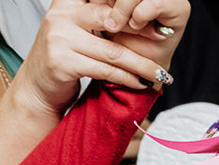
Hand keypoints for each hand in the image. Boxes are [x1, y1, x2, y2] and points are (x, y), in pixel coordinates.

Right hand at [9, 0, 182, 115]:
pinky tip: (140, 83)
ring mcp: (59, 39)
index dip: (130, 7)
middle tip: (164, 38)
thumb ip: (100, 19)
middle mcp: (61, 16)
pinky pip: (106, 71)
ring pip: (114, 52)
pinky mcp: (62, 62)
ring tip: (160, 73)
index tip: (155, 16)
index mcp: (66, 3)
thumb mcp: (79, 30)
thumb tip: (139, 14)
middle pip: (112, 20)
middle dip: (142, 30)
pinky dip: (128, 78)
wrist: (39, 85)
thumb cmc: (66, 56)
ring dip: (142, 64)